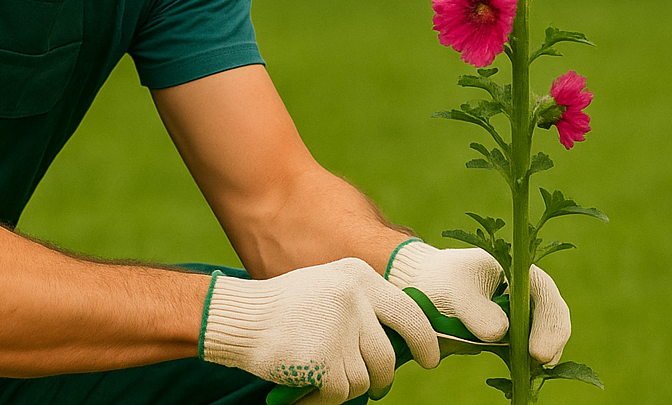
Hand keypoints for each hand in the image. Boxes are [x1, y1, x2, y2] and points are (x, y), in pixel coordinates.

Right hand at [199, 257, 439, 403]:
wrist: (241, 318)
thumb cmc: (284, 308)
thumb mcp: (329, 288)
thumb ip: (364, 305)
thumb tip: (402, 342)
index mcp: (358, 277)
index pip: (409, 312)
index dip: (424, 340)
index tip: (429, 359)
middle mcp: (355, 299)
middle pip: (387, 355)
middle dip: (382, 377)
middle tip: (377, 385)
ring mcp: (341, 330)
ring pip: (365, 379)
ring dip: (345, 386)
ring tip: (320, 375)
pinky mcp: (326, 361)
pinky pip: (340, 394)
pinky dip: (324, 399)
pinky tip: (305, 388)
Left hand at [385, 240, 571, 364]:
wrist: (426, 289)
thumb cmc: (443, 282)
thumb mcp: (455, 290)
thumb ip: (475, 310)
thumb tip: (499, 333)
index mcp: (520, 272)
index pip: (545, 294)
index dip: (549, 323)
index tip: (538, 351)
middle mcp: (528, 294)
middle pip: (552, 318)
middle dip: (549, 343)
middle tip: (538, 364)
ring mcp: (522, 317)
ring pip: (541, 339)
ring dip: (536, 358)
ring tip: (527, 374)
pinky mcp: (512, 338)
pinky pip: (524, 354)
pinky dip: (523, 366)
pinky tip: (517, 378)